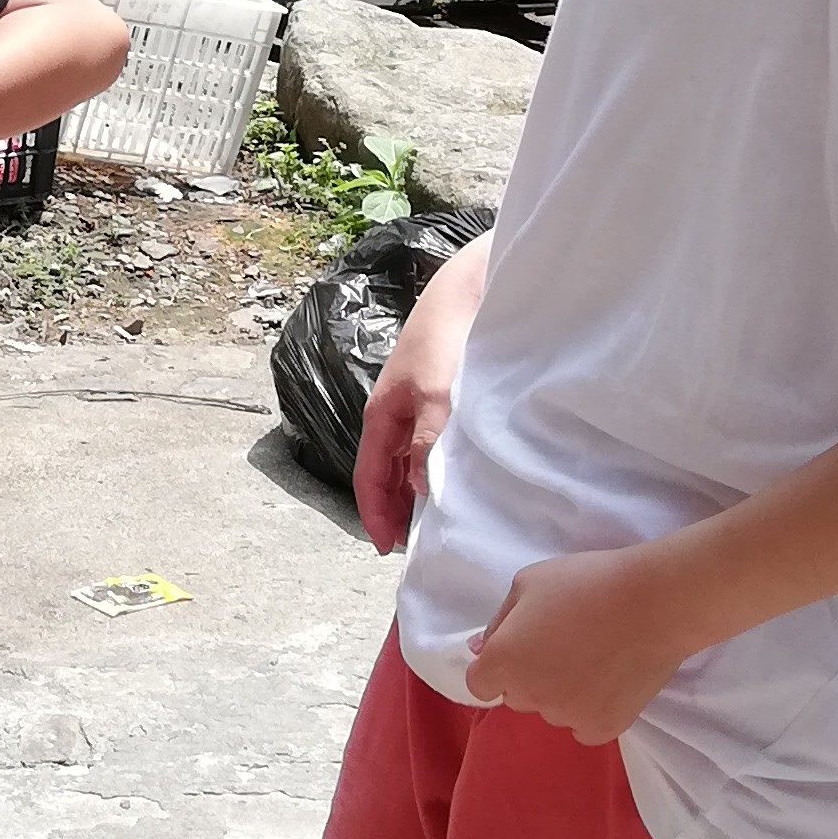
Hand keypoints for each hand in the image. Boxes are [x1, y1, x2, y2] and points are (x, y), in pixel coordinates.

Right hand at [352, 241, 488, 553]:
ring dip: (417, 489)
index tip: (387, 550)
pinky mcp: (442, 396)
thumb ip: (425, 444)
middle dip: (395, 508)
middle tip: (419, 543)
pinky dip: (436, 467)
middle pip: (386, 473)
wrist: (469, 289)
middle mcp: (395, 414)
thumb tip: (417, 492)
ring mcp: (417, 405)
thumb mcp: (435, 395)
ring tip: (440, 517)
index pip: (368, 477)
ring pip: (409, 460)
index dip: (375, 515)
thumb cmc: (445, 337)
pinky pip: (431, 444)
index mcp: (380, 416)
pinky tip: (458, 476)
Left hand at [461, 544, 688, 744]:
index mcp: (503, 662)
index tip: (523, 648)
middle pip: (517, 696)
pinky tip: (607, 683)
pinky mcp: (603, 728)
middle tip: (562, 645)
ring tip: (593, 658)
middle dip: (530, 676)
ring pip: (552, 711)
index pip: (480, 684)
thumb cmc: (585, 582)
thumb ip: (498, 621)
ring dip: (561, 693)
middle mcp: (529, 696)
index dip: (497, 666)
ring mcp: (566, 717)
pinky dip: (590, 711)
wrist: (653, 603)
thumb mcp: (528, 583)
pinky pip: (583, 727)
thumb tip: (479, 648)